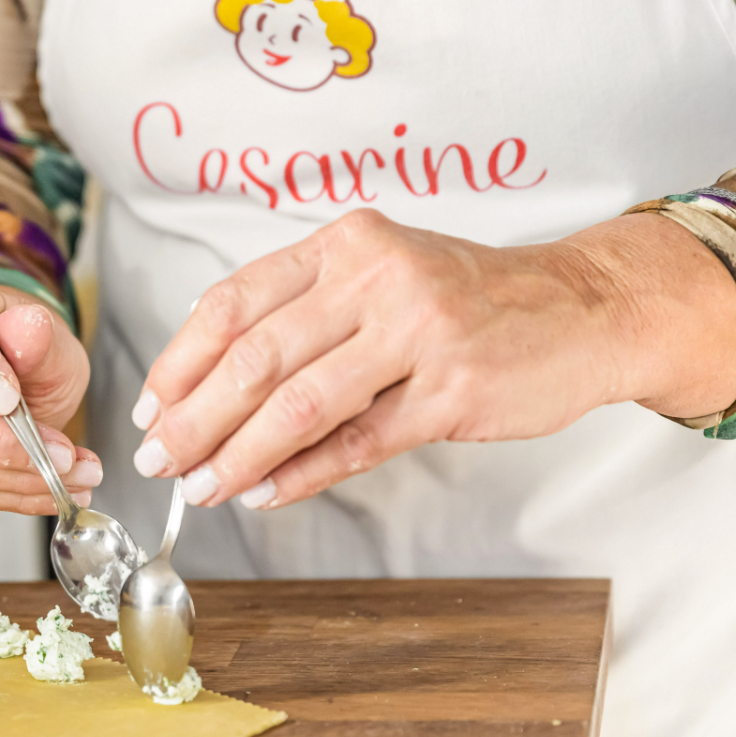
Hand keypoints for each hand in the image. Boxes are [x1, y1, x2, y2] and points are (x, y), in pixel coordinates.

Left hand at [130, 209, 735, 508]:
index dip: (181, 360)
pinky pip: (357, 442)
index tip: (150, 406)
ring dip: (239, 455)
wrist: (585, 307)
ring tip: (200, 488)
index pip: (235, 303)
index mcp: (345, 244)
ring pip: (299, 405)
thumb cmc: (468, 300)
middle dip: (194, 417)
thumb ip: (304, 317)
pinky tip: (265, 492)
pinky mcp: (453, 392)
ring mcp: (418, 334)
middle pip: (256, 358)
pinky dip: (302, 474)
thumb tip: (209, 388)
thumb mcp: (382, 277)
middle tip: (157, 459)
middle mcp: (377, 277)